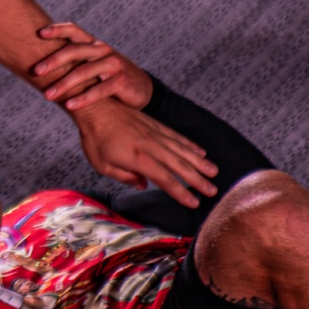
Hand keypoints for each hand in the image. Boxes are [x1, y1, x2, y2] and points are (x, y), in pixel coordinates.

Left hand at [33, 20, 150, 111]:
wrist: (140, 88)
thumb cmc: (108, 75)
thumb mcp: (93, 63)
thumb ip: (74, 60)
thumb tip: (39, 63)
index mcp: (93, 43)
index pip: (74, 30)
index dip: (57, 29)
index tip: (39, 33)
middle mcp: (103, 50)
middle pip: (75, 50)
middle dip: (53, 61)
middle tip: (35, 71)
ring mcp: (113, 65)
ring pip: (84, 72)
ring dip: (64, 84)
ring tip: (47, 96)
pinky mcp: (121, 81)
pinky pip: (99, 90)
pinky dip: (83, 98)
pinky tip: (69, 105)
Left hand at [73, 100, 216, 206]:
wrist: (95, 106)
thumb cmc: (95, 138)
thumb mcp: (101, 164)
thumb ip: (124, 177)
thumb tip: (142, 186)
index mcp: (138, 158)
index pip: (165, 179)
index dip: (181, 192)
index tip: (194, 202)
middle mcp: (151, 145)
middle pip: (179, 165)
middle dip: (197, 180)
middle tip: (213, 191)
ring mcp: (155, 133)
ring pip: (182, 150)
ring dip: (199, 162)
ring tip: (214, 172)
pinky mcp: (155, 124)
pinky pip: (176, 136)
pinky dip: (190, 144)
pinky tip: (200, 151)